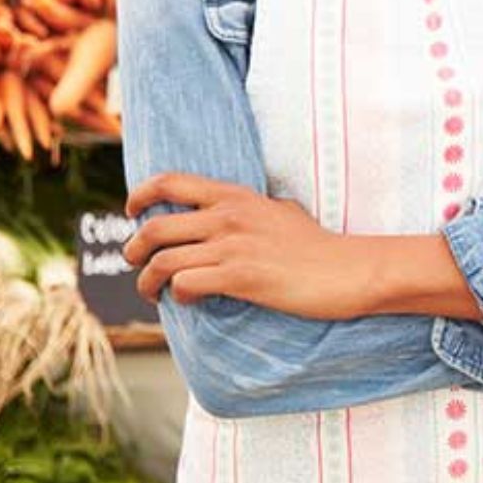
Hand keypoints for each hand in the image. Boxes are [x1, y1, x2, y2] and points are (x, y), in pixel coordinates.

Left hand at [124, 174, 376, 319]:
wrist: (350, 270)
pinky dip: (178, 295)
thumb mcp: (282, 212)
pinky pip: (185, 284)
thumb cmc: (319, 247)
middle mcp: (229, 217)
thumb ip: (251, 209)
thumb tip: (230, 215)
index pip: (170, 182)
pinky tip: (189, 300)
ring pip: (162, 261)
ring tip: (153, 292)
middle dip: (134, 250)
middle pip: (154, 227)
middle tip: (136, 263)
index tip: (132, 212)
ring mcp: (235, 246)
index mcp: (236, 197)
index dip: (140, 195)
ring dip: (148, 281)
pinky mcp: (242, 277)